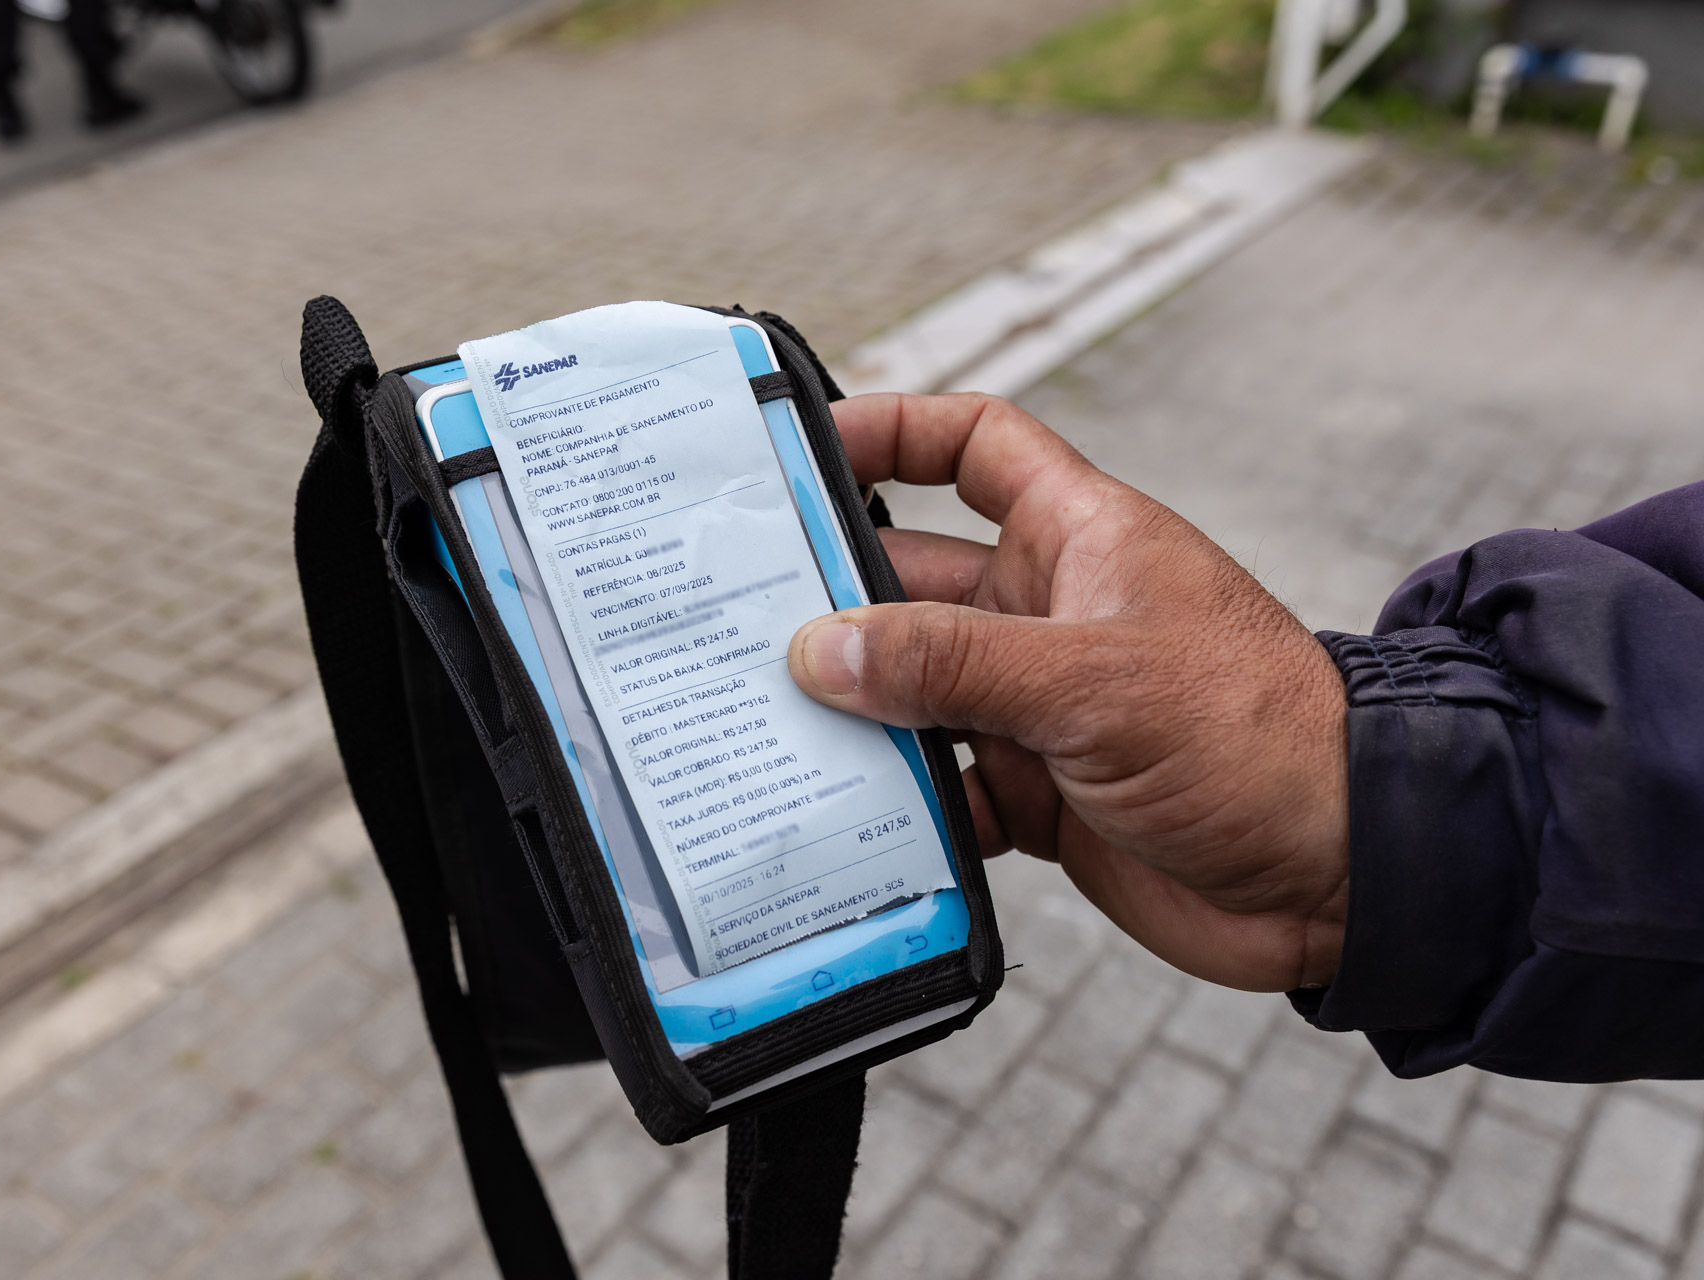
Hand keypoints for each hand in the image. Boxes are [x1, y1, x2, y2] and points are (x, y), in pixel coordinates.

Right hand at [787, 393, 1349, 990]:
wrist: (1343, 877)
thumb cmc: (1256, 739)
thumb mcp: (1094, 681)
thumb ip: (951, 664)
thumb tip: (822, 650)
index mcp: (1078, 539)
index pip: (973, 448)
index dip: (894, 430)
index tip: (803, 444)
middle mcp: (1048, 613)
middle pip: (912, 580)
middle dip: (834, 596)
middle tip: (733, 612)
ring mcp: (1040, 705)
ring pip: (914, 691)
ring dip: (855, 711)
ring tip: (765, 724)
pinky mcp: (1039, 793)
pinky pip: (942, 787)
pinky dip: (900, 805)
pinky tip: (847, 820)